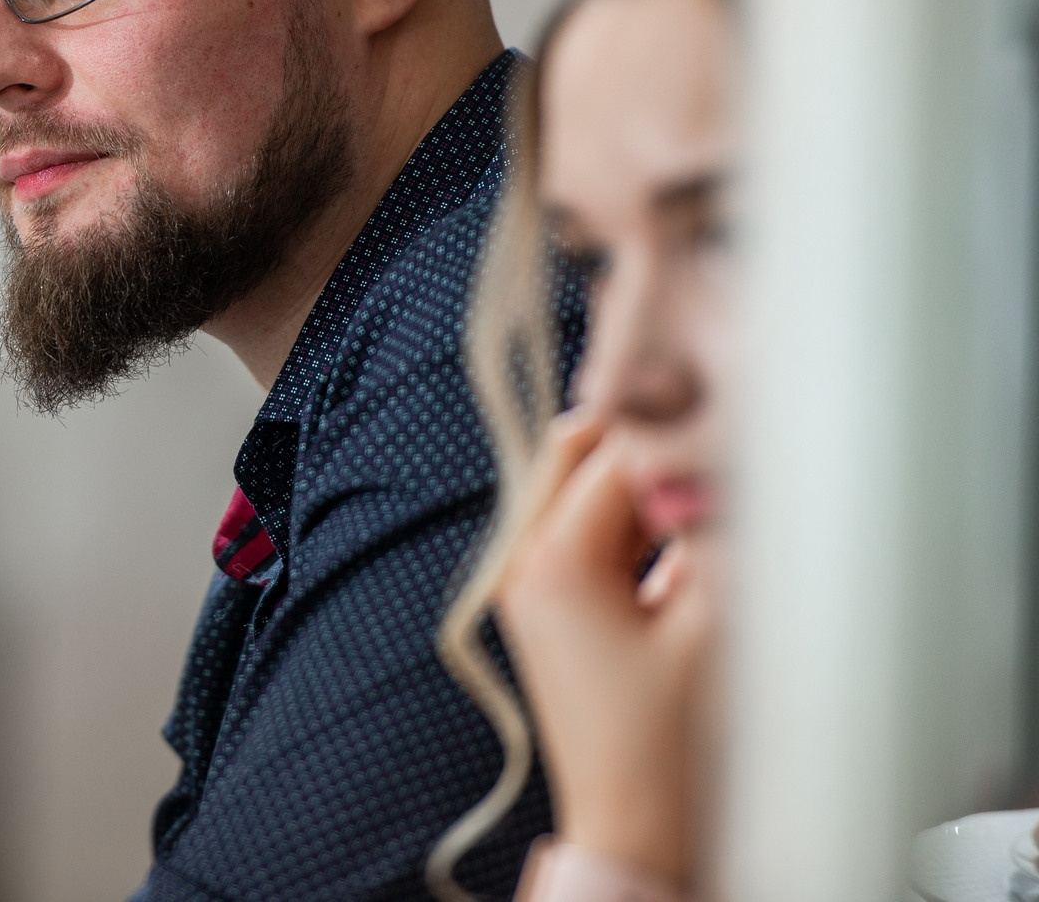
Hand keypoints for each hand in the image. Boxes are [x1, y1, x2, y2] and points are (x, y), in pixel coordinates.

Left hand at [497, 410, 719, 888]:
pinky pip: (584, 526)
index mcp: (551, 558)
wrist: (633, 829)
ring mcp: (528, 581)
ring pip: (578, 483)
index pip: (618, 452)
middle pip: (578, 452)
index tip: (728, 420)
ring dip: (637, 477)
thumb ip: (714, 529)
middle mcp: (522, 560)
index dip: (678, 432)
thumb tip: (721, 455)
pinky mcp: (548, 603)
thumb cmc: (667, 746)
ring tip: (705, 486)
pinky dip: (628, 514)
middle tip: (711, 439)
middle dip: (644, 439)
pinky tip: (680, 528)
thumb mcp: (712, 622)